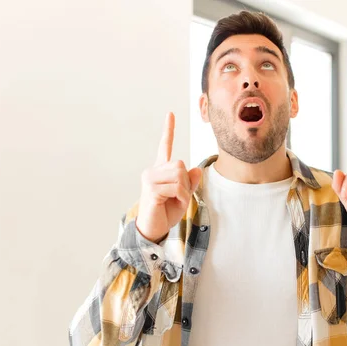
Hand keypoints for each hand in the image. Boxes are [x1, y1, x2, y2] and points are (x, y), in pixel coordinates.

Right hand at [135, 112, 202, 242]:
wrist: (154, 229)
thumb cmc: (166, 212)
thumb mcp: (184, 196)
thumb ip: (191, 182)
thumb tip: (197, 169)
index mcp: (160, 170)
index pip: (164, 146)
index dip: (168, 130)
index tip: (170, 113)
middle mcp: (153, 171)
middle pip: (180, 164)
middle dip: (186, 182)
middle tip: (179, 196)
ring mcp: (150, 179)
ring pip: (179, 174)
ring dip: (184, 190)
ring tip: (174, 200)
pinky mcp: (151, 189)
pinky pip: (176, 187)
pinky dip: (181, 197)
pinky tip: (171, 203)